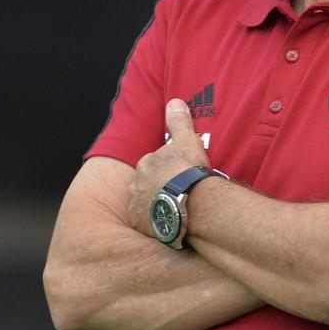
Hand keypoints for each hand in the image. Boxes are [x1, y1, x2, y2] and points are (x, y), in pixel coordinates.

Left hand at [128, 98, 211, 238]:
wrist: (192, 204)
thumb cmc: (189, 171)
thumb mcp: (186, 141)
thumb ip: (179, 122)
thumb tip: (174, 102)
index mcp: (145, 165)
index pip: (153, 165)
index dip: (167, 169)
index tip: (179, 174)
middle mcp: (136, 187)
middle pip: (147, 185)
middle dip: (159, 187)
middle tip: (179, 191)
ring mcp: (138, 208)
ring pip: (147, 205)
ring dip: (158, 205)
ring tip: (179, 208)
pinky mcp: (143, 227)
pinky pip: (149, 224)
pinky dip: (159, 224)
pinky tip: (175, 223)